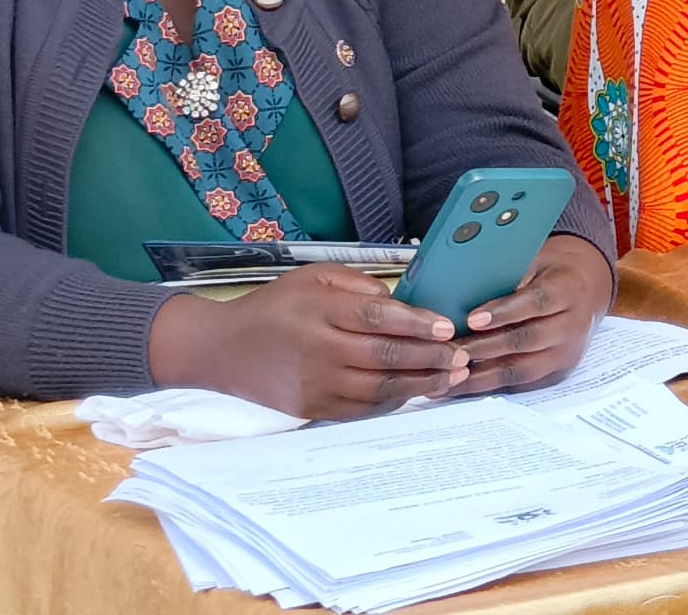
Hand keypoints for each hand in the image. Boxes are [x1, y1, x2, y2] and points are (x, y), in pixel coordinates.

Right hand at [148, 264, 466, 419]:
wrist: (223, 350)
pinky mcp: (313, 408)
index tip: (448, 327)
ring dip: (421, 385)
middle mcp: (320, 350)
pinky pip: (362, 409)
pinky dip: (393, 401)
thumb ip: (358, 287)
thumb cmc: (276, 306)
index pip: (379, 318)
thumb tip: (400, 302)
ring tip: (452, 378)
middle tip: (464, 357)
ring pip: (378, 388)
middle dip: (430, 359)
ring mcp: (316, 384)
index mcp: (321, 311)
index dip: (417, 324)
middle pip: (385, 357)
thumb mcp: (314, 278)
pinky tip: (416, 392)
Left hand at [458, 235, 614, 395]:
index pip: (536, 303)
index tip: (471, 320)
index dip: (503, 313)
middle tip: (450, 352)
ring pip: (522, 369)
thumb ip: (510, 276)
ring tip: (450, 377)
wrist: (589, 288)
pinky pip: (522, 384)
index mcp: (569, 290)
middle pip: (527, 340)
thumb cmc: (553, 272)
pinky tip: (465, 386)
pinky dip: (491, 387)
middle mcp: (573, 325)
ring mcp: (567, 353)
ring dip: (483, 376)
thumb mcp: (537, 261)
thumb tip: (466, 290)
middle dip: (485, 349)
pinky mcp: (559, 372)